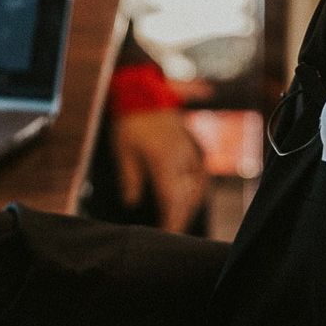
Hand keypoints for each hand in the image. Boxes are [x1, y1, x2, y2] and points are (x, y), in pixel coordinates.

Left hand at [112, 108, 206, 232]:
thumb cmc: (131, 122)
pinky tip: (191, 197)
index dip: (171, 219)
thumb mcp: (124, 151)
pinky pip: (201, 173)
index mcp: (164, 160)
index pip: (172, 198)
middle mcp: (182, 157)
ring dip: (192, 205)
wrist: (144, 92)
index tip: (166, 233)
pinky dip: (198, 188)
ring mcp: (190, 151)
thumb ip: (129, 178)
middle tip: (172, 232)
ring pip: (198, 186)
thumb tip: (131, 202)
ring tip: (180, 219)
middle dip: (181, 217)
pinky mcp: (193, 146)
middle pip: (188, 196)